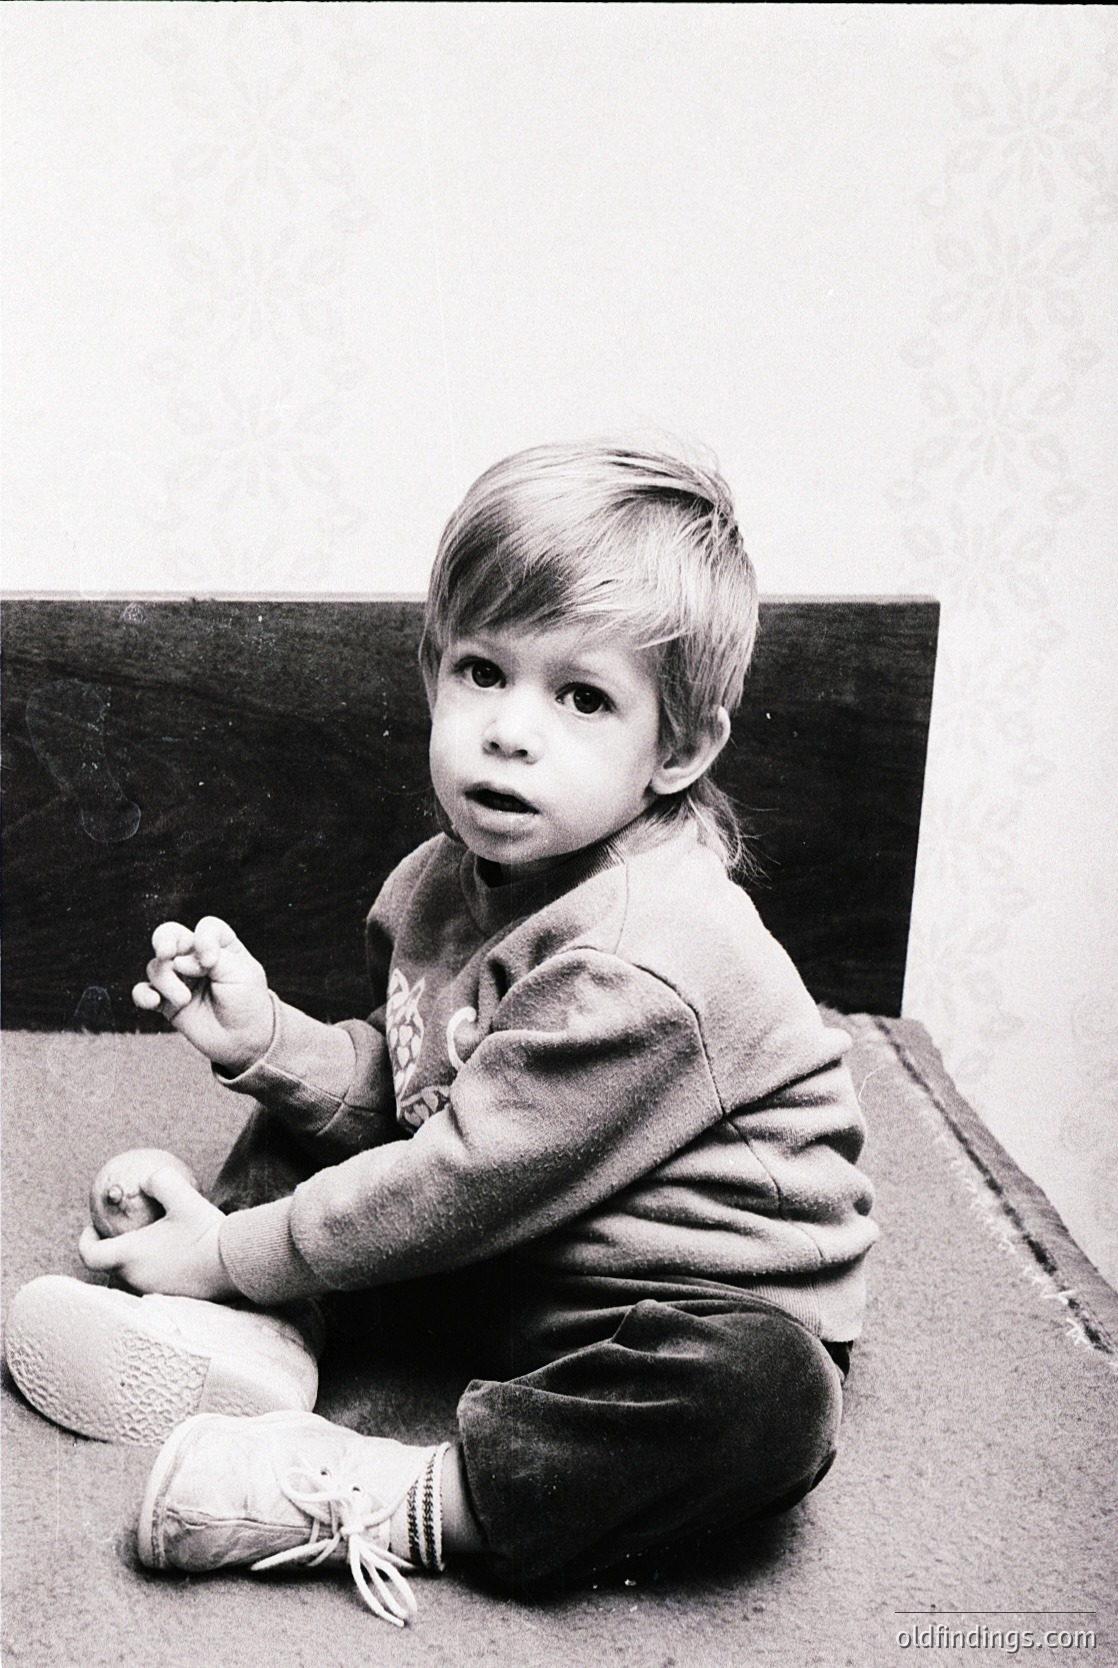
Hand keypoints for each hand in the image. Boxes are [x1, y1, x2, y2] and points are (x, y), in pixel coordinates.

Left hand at [78, 1164, 236, 1299]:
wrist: (234, 1263)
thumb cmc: (205, 1231)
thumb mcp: (184, 1197)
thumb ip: (161, 1182)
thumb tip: (148, 1179)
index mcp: (130, 1256)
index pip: (90, 1256)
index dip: (86, 1241)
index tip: (93, 1228)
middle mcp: (135, 1278)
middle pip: (111, 1267)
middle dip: (113, 1249)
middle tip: (126, 1232)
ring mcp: (152, 1291)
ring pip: (132, 1277)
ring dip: (135, 1262)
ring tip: (152, 1243)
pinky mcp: (171, 1299)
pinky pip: (152, 1285)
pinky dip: (154, 1271)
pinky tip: (174, 1258)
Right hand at [132, 916, 273, 1072]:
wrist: (243, 1040)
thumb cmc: (247, 1002)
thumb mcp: (240, 973)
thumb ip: (211, 959)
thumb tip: (177, 961)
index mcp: (220, 945)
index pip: (206, 928)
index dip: (204, 939)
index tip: (211, 961)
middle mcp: (196, 958)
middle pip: (171, 935)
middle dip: (164, 940)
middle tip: (167, 953)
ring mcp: (179, 978)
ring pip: (156, 966)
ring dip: (166, 981)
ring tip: (184, 1000)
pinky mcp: (166, 1002)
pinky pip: (143, 992)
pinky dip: (142, 995)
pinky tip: (154, 1002)